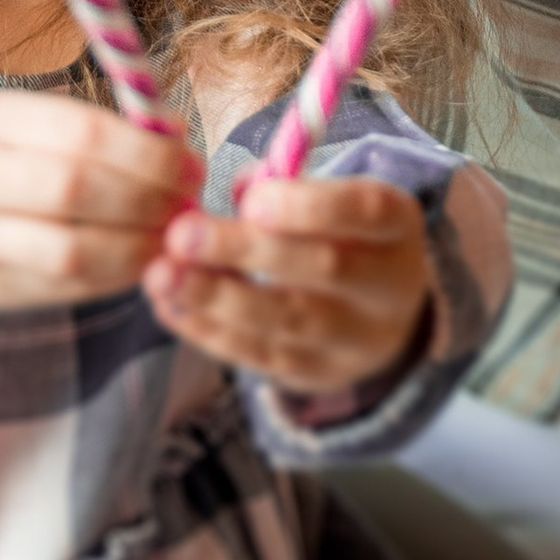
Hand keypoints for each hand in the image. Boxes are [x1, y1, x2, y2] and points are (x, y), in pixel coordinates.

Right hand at [0, 95, 201, 327]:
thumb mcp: (28, 124)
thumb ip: (96, 132)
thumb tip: (178, 143)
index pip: (82, 133)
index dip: (147, 152)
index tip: (188, 162)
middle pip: (74, 189)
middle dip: (147, 198)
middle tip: (188, 203)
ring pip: (71, 250)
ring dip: (138, 246)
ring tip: (173, 237)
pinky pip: (68, 287)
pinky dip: (118, 275)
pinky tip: (145, 261)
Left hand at [145, 172, 429, 394]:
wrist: (379, 315)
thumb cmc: (338, 234)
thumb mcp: (331, 197)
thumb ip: (285, 184)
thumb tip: (241, 190)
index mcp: (396, 226)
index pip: (366, 212)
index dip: (310, 206)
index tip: (251, 202)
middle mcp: (388, 287)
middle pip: (323, 268)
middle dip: (245, 250)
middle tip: (181, 234)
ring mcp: (356, 341)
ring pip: (287, 321)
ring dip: (216, 296)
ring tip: (162, 274)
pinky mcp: (317, 375)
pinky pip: (260, 355)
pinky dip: (209, 330)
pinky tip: (169, 305)